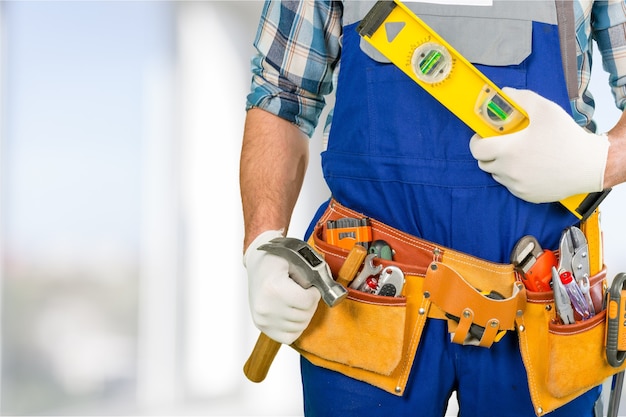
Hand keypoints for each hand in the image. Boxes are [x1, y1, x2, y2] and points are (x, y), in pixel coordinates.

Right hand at [244, 230, 320, 343]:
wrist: (257, 264)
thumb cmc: (275, 260)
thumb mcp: (293, 259)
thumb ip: (309, 274)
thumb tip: (321, 290)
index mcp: (273, 288)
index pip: (307, 302)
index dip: (314, 294)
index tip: (311, 288)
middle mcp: (266, 307)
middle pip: (304, 315)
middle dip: (310, 304)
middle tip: (304, 293)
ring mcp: (263, 319)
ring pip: (299, 327)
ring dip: (303, 315)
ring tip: (296, 301)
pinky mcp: (262, 326)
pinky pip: (289, 337)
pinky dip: (295, 327)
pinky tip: (292, 313)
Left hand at [469, 87, 609, 202]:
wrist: (590, 165)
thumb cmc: (567, 137)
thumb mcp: (546, 109)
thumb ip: (522, 98)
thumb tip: (504, 93)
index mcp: (509, 151)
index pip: (477, 149)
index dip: (477, 141)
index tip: (484, 135)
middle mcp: (509, 171)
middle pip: (484, 163)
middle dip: (488, 152)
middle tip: (501, 143)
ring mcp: (517, 186)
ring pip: (497, 175)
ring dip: (501, 165)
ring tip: (518, 154)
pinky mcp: (527, 196)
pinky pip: (512, 186)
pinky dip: (514, 177)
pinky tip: (529, 167)